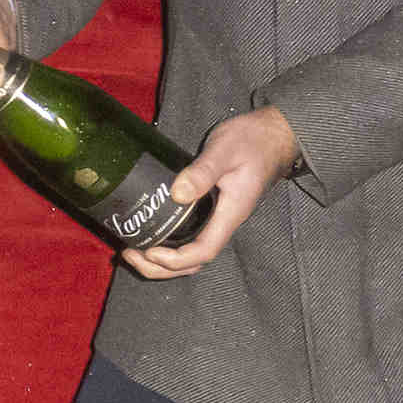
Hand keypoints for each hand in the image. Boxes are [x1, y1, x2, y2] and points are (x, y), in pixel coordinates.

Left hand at [127, 107, 298, 279]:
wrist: (273, 135)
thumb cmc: (253, 141)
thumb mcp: (224, 151)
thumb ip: (202, 172)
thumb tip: (177, 194)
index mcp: (230, 214)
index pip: (204, 251)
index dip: (176, 259)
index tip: (149, 252)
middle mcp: (224, 221)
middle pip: (194, 261)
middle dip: (161, 267)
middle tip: (129, 254)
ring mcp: (218, 217)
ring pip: (191, 251)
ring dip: (163, 259)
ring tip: (133, 250)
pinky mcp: (212, 208)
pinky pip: (190, 235)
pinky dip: (169, 241)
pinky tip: (149, 231)